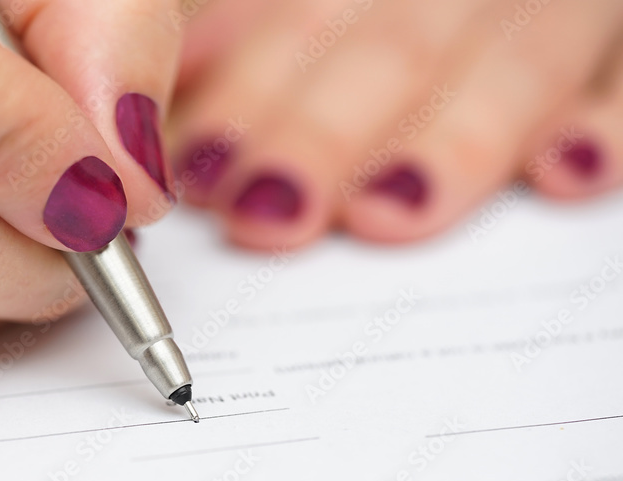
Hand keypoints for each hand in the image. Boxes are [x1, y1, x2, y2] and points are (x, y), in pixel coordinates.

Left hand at [169, 0, 622, 250]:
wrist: (457, 0)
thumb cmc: (353, 22)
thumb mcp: (291, 17)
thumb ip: (222, 52)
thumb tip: (151, 142)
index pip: (293, 25)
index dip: (246, 100)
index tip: (201, 173)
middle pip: (388, 49)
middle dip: (325, 133)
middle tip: (272, 210)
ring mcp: (539, 8)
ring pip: (506, 62)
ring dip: (449, 142)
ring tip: (388, 212)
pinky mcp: (610, 44)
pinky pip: (621, 75)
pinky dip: (602, 121)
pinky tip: (566, 173)